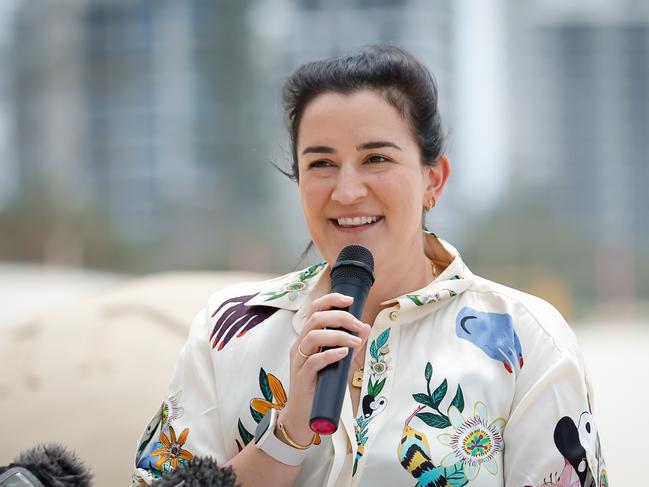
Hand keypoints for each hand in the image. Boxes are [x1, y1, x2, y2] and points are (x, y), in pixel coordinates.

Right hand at [278, 293, 370, 444]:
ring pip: (313, 336)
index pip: (314, 310)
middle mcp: (299, 346)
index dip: (331, 301)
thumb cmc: (320, 387)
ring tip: (354, 342)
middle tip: (358, 325)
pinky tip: (344, 354)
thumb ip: (350, 345)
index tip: (350, 301)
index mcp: (306, 338)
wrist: (303, 416)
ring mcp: (299, 361)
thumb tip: (365, 327)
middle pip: (315, 319)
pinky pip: (313, 361)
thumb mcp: (338, 362)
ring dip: (337, 335)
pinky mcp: (301, 377)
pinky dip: (330, 354)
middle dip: (340, 318)